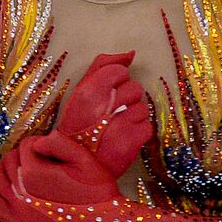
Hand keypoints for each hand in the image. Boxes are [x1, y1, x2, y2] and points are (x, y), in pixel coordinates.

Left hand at [0, 126, 120, 221]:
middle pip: (9, 159)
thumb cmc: (96, 190)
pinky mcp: (19, 221)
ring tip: (17, 163)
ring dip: (4, 166)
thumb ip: (57, 142)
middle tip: (40, 157)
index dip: (39, 142)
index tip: (52, 150)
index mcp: (34, 173)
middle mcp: (20, 190)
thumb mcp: (83, 158)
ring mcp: (17, 208)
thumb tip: (37, 141)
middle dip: (22, 153)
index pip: (26, 145)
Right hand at [55, 51, 154, 176]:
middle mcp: (104, 106)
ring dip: (133, 117)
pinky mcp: (131, 142)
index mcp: (88, 91)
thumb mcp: (80, 92)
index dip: (117, 82)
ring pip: (143, 108)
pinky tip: (123, 138)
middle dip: (127, 100)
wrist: (73, 167)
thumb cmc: (78, 126)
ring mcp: (119, 125)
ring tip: (116, 128)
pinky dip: (138, 133)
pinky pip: (147, 127)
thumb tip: (131, 54)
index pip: (119, 70)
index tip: (107, 95)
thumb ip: (103, 66)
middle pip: (135, 88)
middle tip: (111, 114)